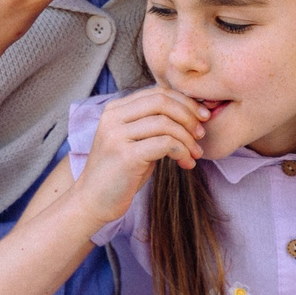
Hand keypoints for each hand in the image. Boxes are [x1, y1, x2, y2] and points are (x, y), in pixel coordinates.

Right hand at [67, 86, 207, 226]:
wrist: (93, 202)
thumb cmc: (119, 173)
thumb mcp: (134, 142)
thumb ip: (152, 125)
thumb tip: (190, 113)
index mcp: (115, 110)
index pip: (157, 92)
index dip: (184, 102)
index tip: (202, 117)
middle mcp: (113, 118)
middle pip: (162, 102)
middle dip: (189, 116)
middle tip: (201, 135)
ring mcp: (117, 136)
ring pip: (166, 123)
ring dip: (188, 139)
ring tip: (195, 154)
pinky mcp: (126, 155)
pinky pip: (165, 144)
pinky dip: (182, 152)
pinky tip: (186, 163)